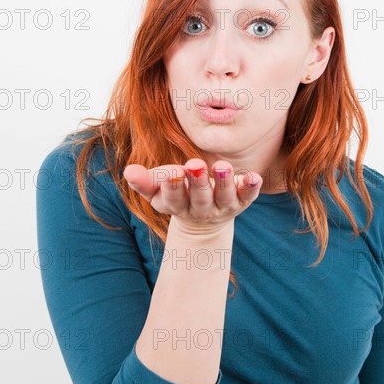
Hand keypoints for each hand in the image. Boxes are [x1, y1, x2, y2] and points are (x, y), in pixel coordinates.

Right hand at [123, 159, 261, 237]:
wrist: (204, 219)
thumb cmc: (176, 194)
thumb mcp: (157, 190)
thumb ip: (143, 182)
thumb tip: (128, 171)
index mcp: (178, 206)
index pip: (174, 199)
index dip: (172, 186)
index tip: (172, 172)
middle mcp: (202, 209)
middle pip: (200, 198)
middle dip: (197, 182)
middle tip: (194, 164)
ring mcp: (223, 206)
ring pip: (224, 197)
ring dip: (224, 182)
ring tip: (222, 165)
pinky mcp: (241, 201)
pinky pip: (248, 196)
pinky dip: (251, 188)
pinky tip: (254, 176)